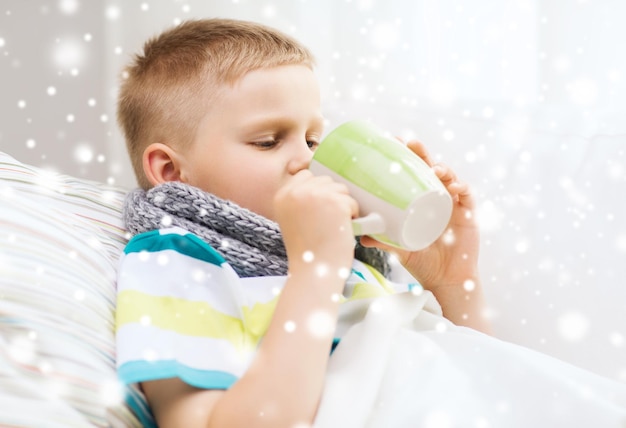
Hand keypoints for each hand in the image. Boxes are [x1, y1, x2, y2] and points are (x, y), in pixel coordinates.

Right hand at [274, 170, 357, 278]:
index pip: (306, 176)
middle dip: (332, 199)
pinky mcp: (335, 203)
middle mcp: (296, 192)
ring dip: (343, 207)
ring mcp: (316, 195)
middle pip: (326, 181)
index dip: (318, 192)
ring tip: (334, 227)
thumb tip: (323, 181)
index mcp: (282, 195)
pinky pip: (352, 202)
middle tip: (327, 223)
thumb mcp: (292, 218)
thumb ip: (300, 198)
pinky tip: (342, 230)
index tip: (318, 213)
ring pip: (341, 189)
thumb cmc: (307, 249)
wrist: (314, 271)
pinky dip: (352, 217)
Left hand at [360, 140, 479, 292]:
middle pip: (431, 168)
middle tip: (410, 143)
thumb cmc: (422, 261)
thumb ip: (382, 241)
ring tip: (433, 169)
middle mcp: (436, 198)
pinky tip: (454, 187)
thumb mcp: (399, 249)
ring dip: (443, 168)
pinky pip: (468, 196)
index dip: (406, 157)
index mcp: (420, 201)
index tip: (393, 142)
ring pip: (450, 177)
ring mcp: (453, 204)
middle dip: (422, 153)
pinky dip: (463, 188)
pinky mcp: (468, 214)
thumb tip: (360, 234)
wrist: (445, 281)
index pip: (413, 173)